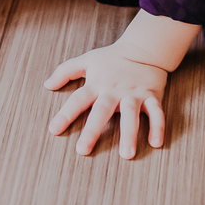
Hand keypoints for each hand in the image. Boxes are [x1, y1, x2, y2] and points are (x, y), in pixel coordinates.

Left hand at [44, 42, 167, 158]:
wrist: (143, 48)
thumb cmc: (112, 58)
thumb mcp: (86, 60)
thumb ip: (65, 71)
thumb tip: (47, 84)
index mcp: (97, 84)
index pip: (78, 100)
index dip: (65, 114)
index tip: (54, 130)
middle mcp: (114, 91)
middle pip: (101, 111)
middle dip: (92, 131)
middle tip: (83, 150)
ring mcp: (134, 94)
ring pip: (131, 115)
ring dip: (129, 134)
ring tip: (126, 155)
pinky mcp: (152, 96)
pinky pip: (156, 113)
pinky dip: (158, 127)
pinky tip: (156, 144)